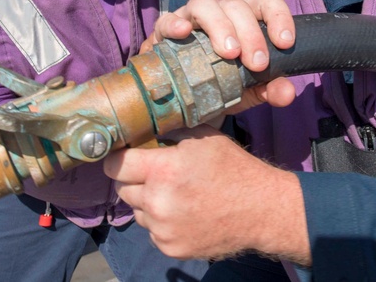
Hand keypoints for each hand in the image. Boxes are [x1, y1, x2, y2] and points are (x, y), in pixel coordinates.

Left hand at [104, 125, 309, 262]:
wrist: (260, 209)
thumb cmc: (233, 168)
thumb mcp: (203, 138)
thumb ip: (170, 134)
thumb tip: (145, 128)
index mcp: (163, 171)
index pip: (115, 165)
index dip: (117, 159)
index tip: (123, 157)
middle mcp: (157, 202)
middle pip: (123, 189)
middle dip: (135, 180)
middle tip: (157, 175)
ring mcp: (162, 229)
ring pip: (138, 211)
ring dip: (149, 203)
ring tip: (176, 195)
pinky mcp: (170, 248)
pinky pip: (152, 231)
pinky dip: (162, 223)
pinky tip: (185, 213)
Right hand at [142, 0, 295, 110]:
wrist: (182, 97)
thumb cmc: (219, 83)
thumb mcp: (248, 91)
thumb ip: (269, 89)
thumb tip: (287, 91)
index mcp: (246, 21)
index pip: (266, 2)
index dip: (279, 17)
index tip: (285, 43)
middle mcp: (220, 13)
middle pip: (237, 6)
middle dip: (251, 34)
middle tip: (257, 64)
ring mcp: (192, 18)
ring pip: (205, 4)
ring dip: (220, 26)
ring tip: (228, 53)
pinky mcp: (165, 29)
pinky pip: (168, 19)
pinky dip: (176, 23)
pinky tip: (183, 33)